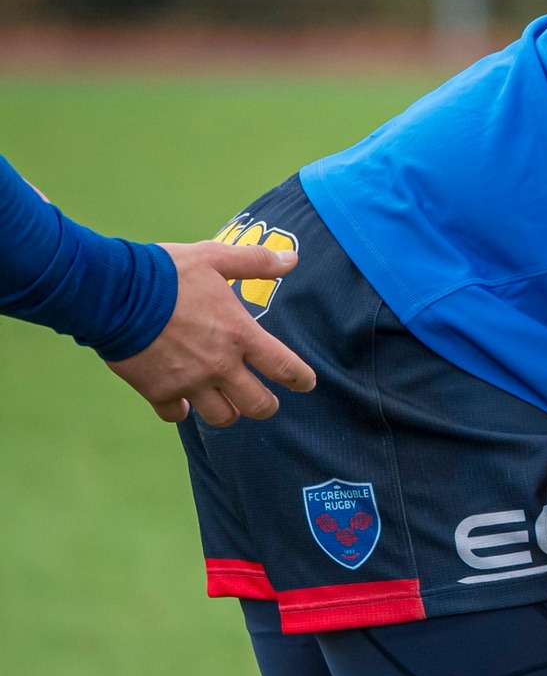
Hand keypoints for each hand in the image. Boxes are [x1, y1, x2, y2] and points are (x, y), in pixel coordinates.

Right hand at [107, 240, 316, 424]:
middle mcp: (220, 365)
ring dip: (227, 411)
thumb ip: (255, 262)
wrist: (110, 292)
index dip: (301, 379)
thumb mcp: (214, 258)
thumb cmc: (165, 273)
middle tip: (263, 400)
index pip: (285, 368)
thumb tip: (291, 258)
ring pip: (222, 417)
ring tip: (225, 401)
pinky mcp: (157, 391)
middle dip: (265, 405)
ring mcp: (189, 382)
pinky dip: (180, 410)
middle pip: (258, 406)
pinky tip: (181, 401)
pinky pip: (176, 414)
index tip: (306, 384)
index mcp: (240, 335)